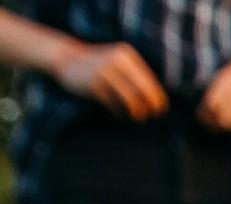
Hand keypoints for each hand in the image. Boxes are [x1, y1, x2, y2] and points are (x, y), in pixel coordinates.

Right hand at [52, 41, 166, 120]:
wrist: (66, 59)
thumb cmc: (100, 67)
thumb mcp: (118, 64)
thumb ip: (135, 77)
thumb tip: (157, 101)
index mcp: (126, 56)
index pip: (149, 80)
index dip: (157, 97)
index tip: (161, 110)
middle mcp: (116, 61)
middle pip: (143, 90)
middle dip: (150, 105)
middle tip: (151, 115)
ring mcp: (103, 72)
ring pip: (130, 98)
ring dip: (137, 111)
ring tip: (138, 117)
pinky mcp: (92, 84)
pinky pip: (113, 103)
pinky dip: (120, 112)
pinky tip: (121, 115)